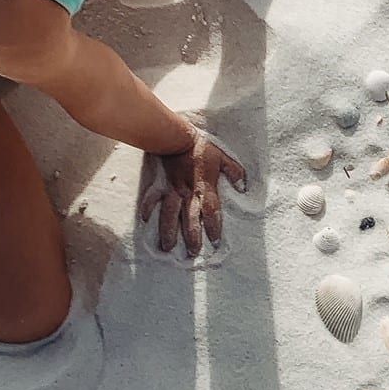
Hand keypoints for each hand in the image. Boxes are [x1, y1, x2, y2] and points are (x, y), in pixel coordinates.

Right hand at [139, 124, 246, 256]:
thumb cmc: (202, 147)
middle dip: (191, 237)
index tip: (215, 242)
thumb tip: (244, 186)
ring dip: (168, 231)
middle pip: (190, 219)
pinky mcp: (160, 185)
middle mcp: (188, 193)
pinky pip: (152, 198)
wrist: (177, 136)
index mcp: (205, 188)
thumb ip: (234, 172)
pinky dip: (147, 209)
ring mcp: (172, 190)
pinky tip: (144, 220)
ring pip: (169, 214)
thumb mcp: (223, 157)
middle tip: (192, 253)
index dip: (213, 227)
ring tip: (167, 247)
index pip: (211, 211)